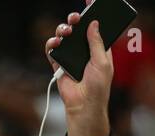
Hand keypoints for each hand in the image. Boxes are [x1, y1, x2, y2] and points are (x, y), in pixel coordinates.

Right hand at [44, 6, 113, 135]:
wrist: (84, 106)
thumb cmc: (97, 87)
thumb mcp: (102, 62)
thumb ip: (97, 42)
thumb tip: (93, 23)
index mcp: (98, 48)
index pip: (96, 27)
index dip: (94, 13)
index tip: (91, 0)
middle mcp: (84, 51)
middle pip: (78, 28)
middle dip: (76, 19)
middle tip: (76, 17)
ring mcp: (71, 57)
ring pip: (64, 36)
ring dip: (63, 30)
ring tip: (66, 33)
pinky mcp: (59, 64)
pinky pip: (52, 50)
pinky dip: (52, 44)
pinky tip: (55, 43)